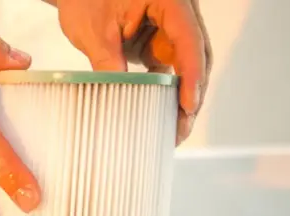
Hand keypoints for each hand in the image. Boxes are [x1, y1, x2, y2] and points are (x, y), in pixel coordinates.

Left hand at [53, 0, 211, 144]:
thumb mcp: (94, 32)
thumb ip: (108, 62)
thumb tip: (118, 102)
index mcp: (169, 0)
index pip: (188, 38)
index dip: (191, 74)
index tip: (187, 105)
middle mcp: (177, 13)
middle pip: (195, 55)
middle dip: (191, 93)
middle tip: (181, 128)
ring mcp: (169, 29)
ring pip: (186, 65)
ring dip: (181, 96)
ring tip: (175, 129)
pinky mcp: (158, 43)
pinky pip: (170, 69)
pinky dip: (168, 92)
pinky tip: (164, 116)